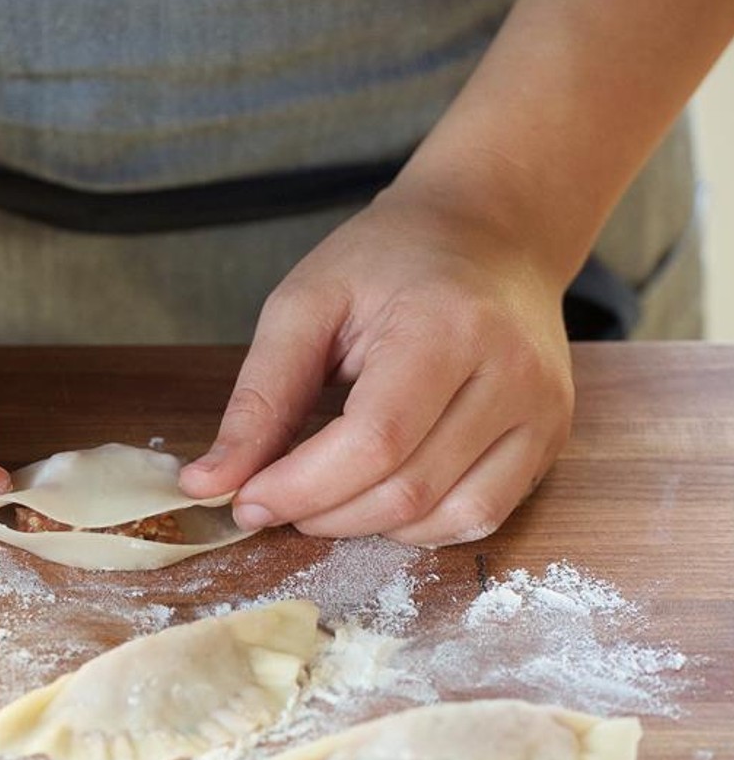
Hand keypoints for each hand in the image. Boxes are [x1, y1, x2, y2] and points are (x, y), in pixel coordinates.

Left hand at [179, 182, 574, 545]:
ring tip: (321, 495)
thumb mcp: (305, 305)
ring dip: (366, 527)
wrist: (491, 232)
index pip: (374, 441)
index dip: (301, 488)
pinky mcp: (550, 440)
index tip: (244, 500)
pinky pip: (481, 516)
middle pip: (407, 489)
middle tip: (271, 499)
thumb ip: (258, 398)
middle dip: (322, 513)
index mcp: (447, 326)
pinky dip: (418, 527)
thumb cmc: (389, 260)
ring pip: (447, 517)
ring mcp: (541, 412)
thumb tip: (208, 483)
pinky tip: (377, 496)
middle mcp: (511, 374)